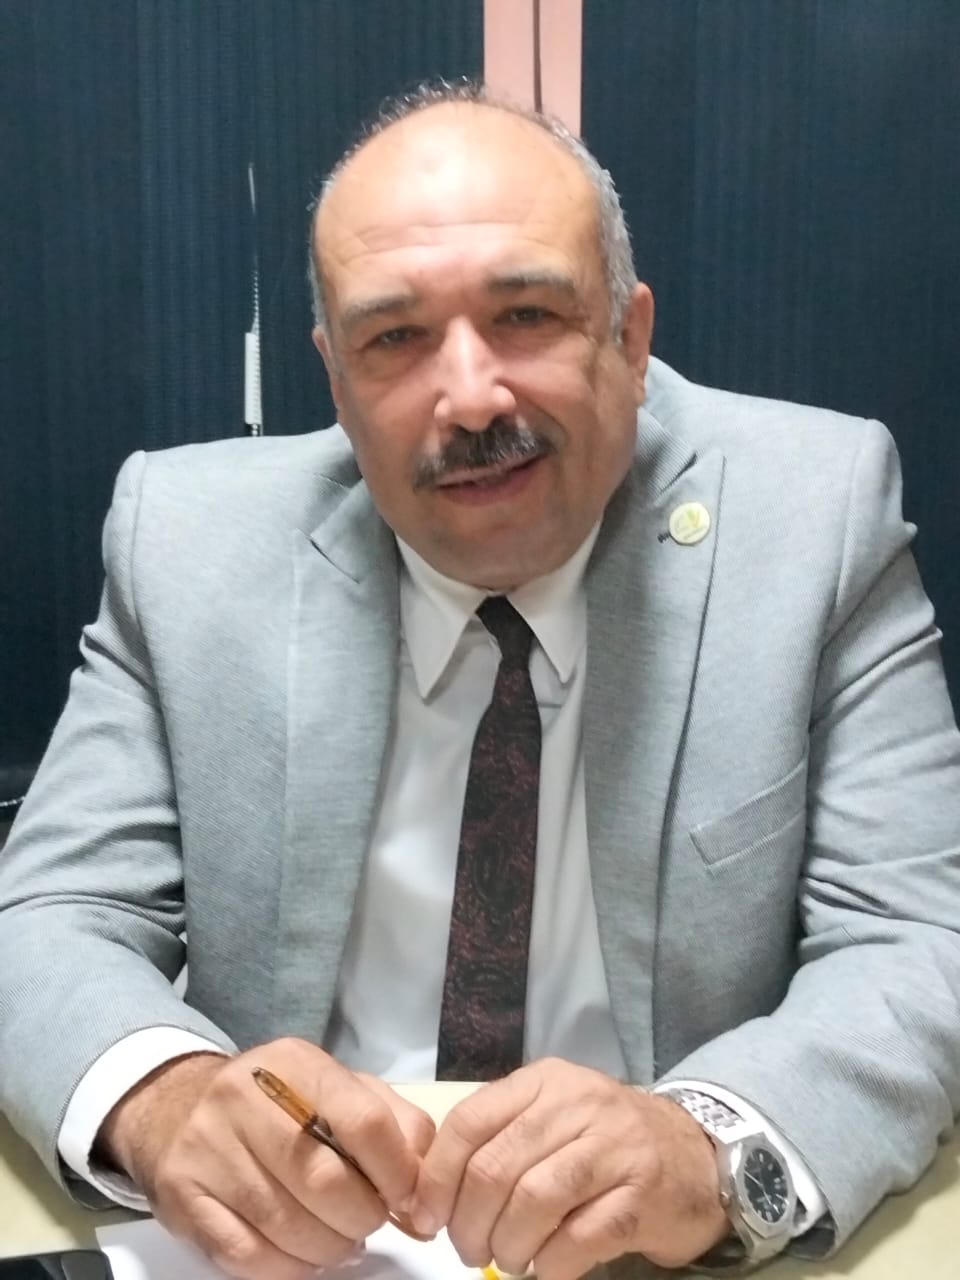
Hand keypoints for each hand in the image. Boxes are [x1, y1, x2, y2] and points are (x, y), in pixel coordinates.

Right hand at [97, 1037, 434, 1278]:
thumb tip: (423, 1192)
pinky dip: (287, 1268)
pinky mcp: (183, 1197)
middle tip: (368, 1222)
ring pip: (287, 1226)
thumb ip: (394, 1125)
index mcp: (295, 1063)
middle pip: (326, 1181)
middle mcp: (245, 1098)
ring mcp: (209, 1148)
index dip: (397, 1173)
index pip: (364, 1122)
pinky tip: (300, 1256)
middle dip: (362, 1218)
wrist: (177, 1106)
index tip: (407, 1199)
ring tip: (339, 1240)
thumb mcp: (337, 1088)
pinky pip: (246, 1256)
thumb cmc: (277, 1104)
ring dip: (328, 1249)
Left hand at [410, 1058, 727, 1277]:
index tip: (427, 1216)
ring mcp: (614, 1147)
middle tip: (469, 1249)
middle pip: (496, 1168)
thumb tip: (430, 1192)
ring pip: (534, 1201)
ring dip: (508, 1246)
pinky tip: (545, 1268)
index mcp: (544, 1081)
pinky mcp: (642, 1194)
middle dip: (469, 1222)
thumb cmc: (605, 1140)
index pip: (469, 1122)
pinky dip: (550, 1264)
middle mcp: (578, 1104)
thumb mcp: (552, 1115)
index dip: (438, 1177)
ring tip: (509, 1259)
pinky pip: (578, 1238)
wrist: (694, 1153)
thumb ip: (499, 1136)